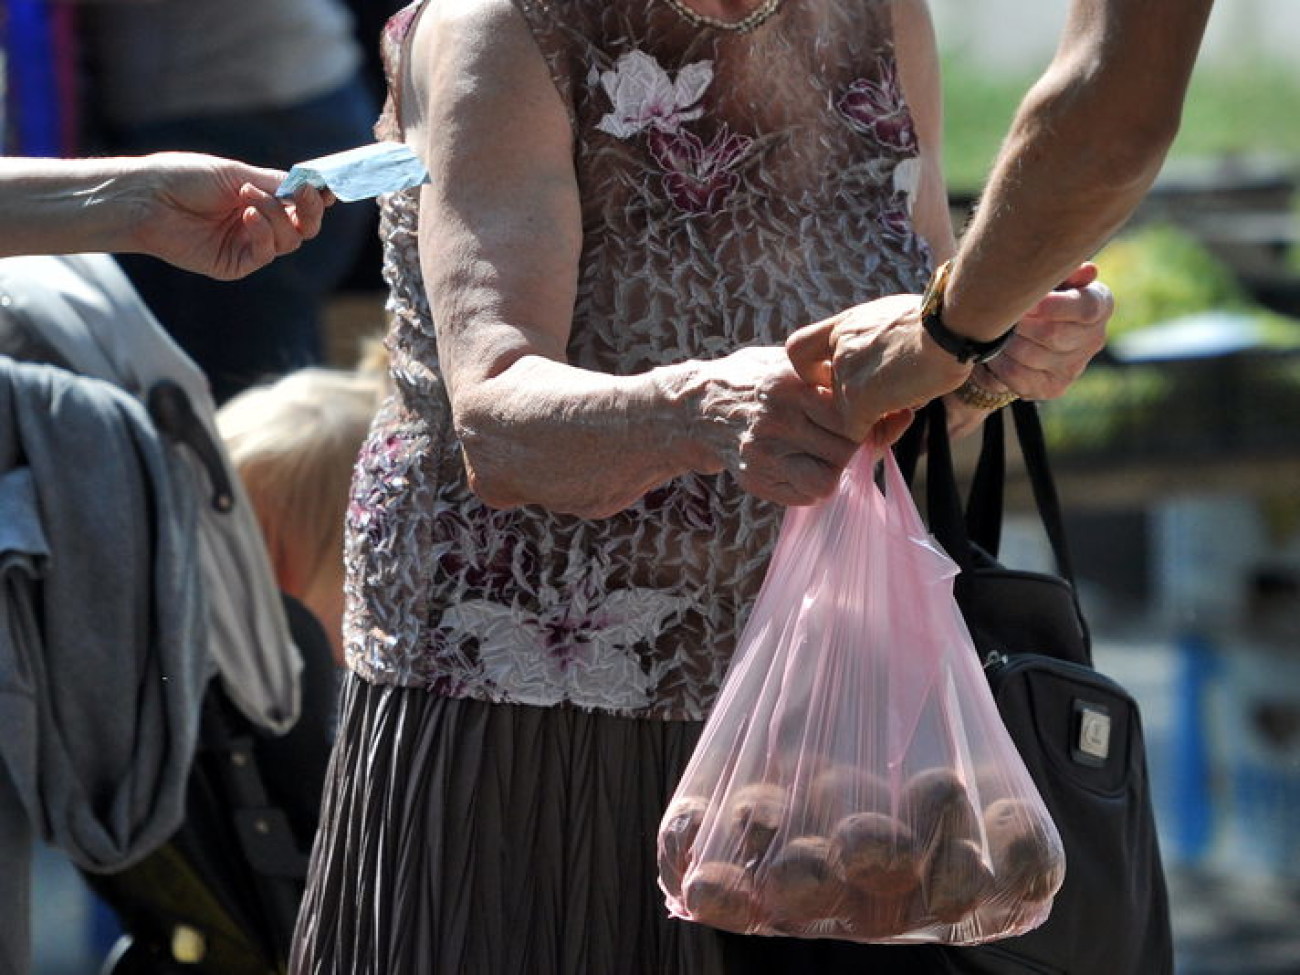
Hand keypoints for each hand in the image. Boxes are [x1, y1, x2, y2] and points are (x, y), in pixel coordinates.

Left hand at [129, 152, 331, 279]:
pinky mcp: (236, 264)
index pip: (300, 204)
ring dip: (277, 215)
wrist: (147, 198)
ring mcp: (247, 245)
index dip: (316, 199)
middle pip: (304, 227)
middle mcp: (258, 224)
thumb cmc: (185, 178)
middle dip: (309, 211)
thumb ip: (274, 183)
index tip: (325, 188)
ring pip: (290, 240)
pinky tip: (248, 215)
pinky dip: (264, 232)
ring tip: (249, 196)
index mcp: (259, 199)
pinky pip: (266, 253)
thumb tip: (312, 185)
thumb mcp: (236, 173)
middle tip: (303, 194)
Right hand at [689, 345, 861, 505]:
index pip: (850, 415)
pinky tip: (803, 466)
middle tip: (845, 439)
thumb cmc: (754, 381)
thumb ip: (827, 374)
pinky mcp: (755, 478)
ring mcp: (764, 453)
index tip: (860, 417)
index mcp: (789, 383)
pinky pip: (803, 496)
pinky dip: (811, 486)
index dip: (864, 420)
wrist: (698, 409)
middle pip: (843, 449)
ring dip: (833, 471)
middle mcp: (776, 419)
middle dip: (852, 447)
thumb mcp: (785, 362)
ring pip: (826, 480)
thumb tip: (886, 396)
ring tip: (825, 455)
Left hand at [785, 294, 970, 443]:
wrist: (950, 326)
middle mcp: (837, 348)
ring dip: (875, 416)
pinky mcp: (857, 398)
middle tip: (891, 396)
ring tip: (909, 399)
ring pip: (844, 415)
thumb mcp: (897, 318)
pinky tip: (908, 411)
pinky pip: (857, 432)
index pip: (799, 349)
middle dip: (856, 402)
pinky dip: (881, 432)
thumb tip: (889, 359)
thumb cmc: (941, 321)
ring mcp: (844, 373)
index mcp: (845, 325)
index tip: (834, 377)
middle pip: (827, 392)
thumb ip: (877, 339)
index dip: (810, 371)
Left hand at [944, 263, 1111, 436]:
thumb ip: (1064, 272)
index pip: (1086, 308)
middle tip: (997, 313)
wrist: (1025, 331)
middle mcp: (1093, 339)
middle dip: (1020, 324)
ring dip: (1005, 343)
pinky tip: (992, 351)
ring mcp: (1073, 367)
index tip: (1028, 303)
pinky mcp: (1052, 388)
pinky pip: (1017, 377)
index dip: (1054, 306)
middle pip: (1053, 335)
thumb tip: (1087, 271)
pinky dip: (998, 363)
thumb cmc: (1039, 293)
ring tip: (989, 330)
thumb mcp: (1051, 277)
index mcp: (1099, 305)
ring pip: (1031, 356)